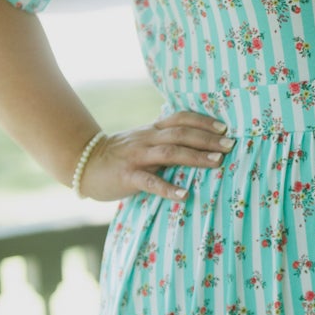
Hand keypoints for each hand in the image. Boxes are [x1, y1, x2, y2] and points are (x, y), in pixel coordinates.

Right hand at [77, 109, 233, 203]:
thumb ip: (165, 141)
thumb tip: (198, 144)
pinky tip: (185, 195)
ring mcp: (136, 157)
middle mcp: (146, 139)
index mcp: (152, 130)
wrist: (84, 164)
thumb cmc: (120, 156)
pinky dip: (168, 189)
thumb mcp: (143, 142)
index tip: (225, 127)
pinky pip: (150, 182)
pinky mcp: (127, 176)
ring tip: (217, 163)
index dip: (203, 121)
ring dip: (195, 157)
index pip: (180, 118)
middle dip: (207, 139)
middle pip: (180, 133)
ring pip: (169, 153)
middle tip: (230, 146)